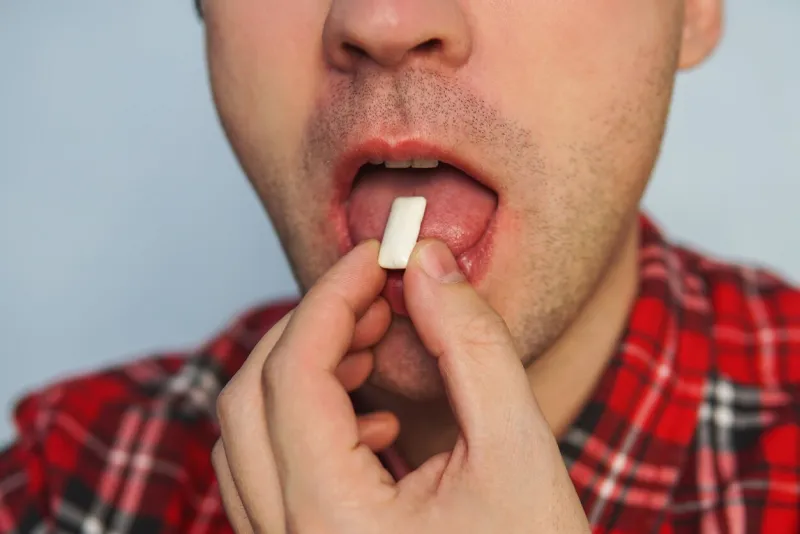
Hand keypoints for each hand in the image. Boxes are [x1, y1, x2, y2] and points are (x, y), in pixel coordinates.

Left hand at [212, 239, 590, 532]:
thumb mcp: (519, 452)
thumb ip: (470, 345)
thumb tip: (429, 263)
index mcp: (331, 522)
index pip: (294, 373)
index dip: (335, 296)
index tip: (378, 255)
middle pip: (249, 398)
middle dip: (312, 329)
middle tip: (381, 298)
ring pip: (245, 437)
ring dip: (302, 374)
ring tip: (376, 348)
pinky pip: (265, 476)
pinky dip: (305, 423)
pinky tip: (374, 423)